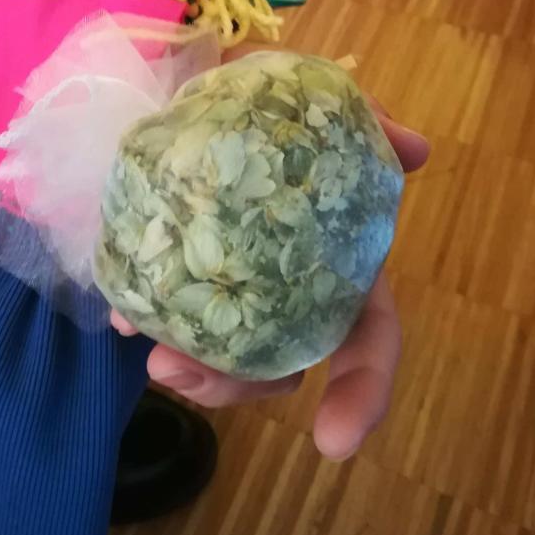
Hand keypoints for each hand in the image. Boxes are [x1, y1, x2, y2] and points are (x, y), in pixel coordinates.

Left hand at [111, 98, 428, 459]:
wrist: (215, 91)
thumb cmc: (280, 109)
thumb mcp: (320, 106)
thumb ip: (366, 124)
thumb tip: (414, 148)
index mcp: (342, 260)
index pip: (368, 337)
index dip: (364, 391)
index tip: (334, 443)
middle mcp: (293, 289)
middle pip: (281, 363)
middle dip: (238, 389)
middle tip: (182, 372)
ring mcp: (237, 285)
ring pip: (223, 352)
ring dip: (190, 366)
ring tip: (150, 356)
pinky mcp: (187, 269)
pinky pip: (170, 308)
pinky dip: (146, 318)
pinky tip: (120, 315)